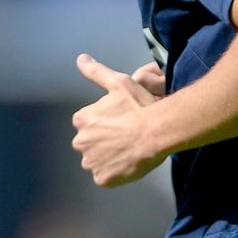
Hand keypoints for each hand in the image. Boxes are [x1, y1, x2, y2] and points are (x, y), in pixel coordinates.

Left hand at [71, 54, 166, 186]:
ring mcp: (91, 163)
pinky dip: (114, 173)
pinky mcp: (103, 179)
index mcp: (81, 120)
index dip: (104, 122)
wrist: (156, 132)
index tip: (120, 121)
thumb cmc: (138, 106)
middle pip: (90, 143)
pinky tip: (128, 163)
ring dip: (108, 157)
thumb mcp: (118, 83)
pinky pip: (106, 177)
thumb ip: (96, 72)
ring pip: (97, 161)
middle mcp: (80, 142)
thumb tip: (80, 58)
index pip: (87, 123)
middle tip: (125, 135)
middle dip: (103, 141)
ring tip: (128, 150)